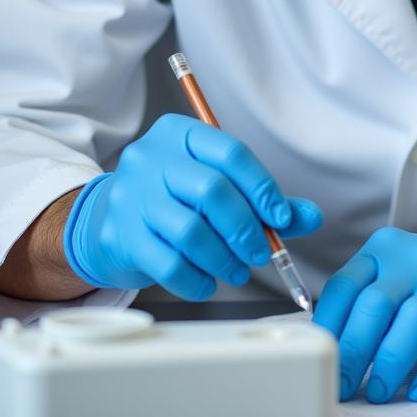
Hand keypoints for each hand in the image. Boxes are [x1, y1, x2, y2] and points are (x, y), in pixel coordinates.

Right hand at [62, 113, 321, 298]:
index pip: (230, 152)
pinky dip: (197, 279)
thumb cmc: (173, 197)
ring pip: (191, 231)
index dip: (262, 187)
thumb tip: (310, 216)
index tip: (281, 218)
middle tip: (261, 252)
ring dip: (224, 258)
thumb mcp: (213, 183)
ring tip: (237, 270)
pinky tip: (208, 282)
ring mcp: (131, 196)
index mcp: (178, 133)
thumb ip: (261, 198)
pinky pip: (168, 264)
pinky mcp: (121, 236)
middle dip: (245, 228)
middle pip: (212, 190)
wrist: (106, 219)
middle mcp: (150, 157)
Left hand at [313, 228, 416, 403]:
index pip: (346, 285)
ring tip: (377, 393)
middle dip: (354, 350)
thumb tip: (321, 347)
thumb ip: (360, 304)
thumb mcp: (393, 284)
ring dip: (391, 362)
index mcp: (388, 248)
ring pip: (416, 318)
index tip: (318, 360)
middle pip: (377, 303)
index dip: (328, 326)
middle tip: (342, 386)